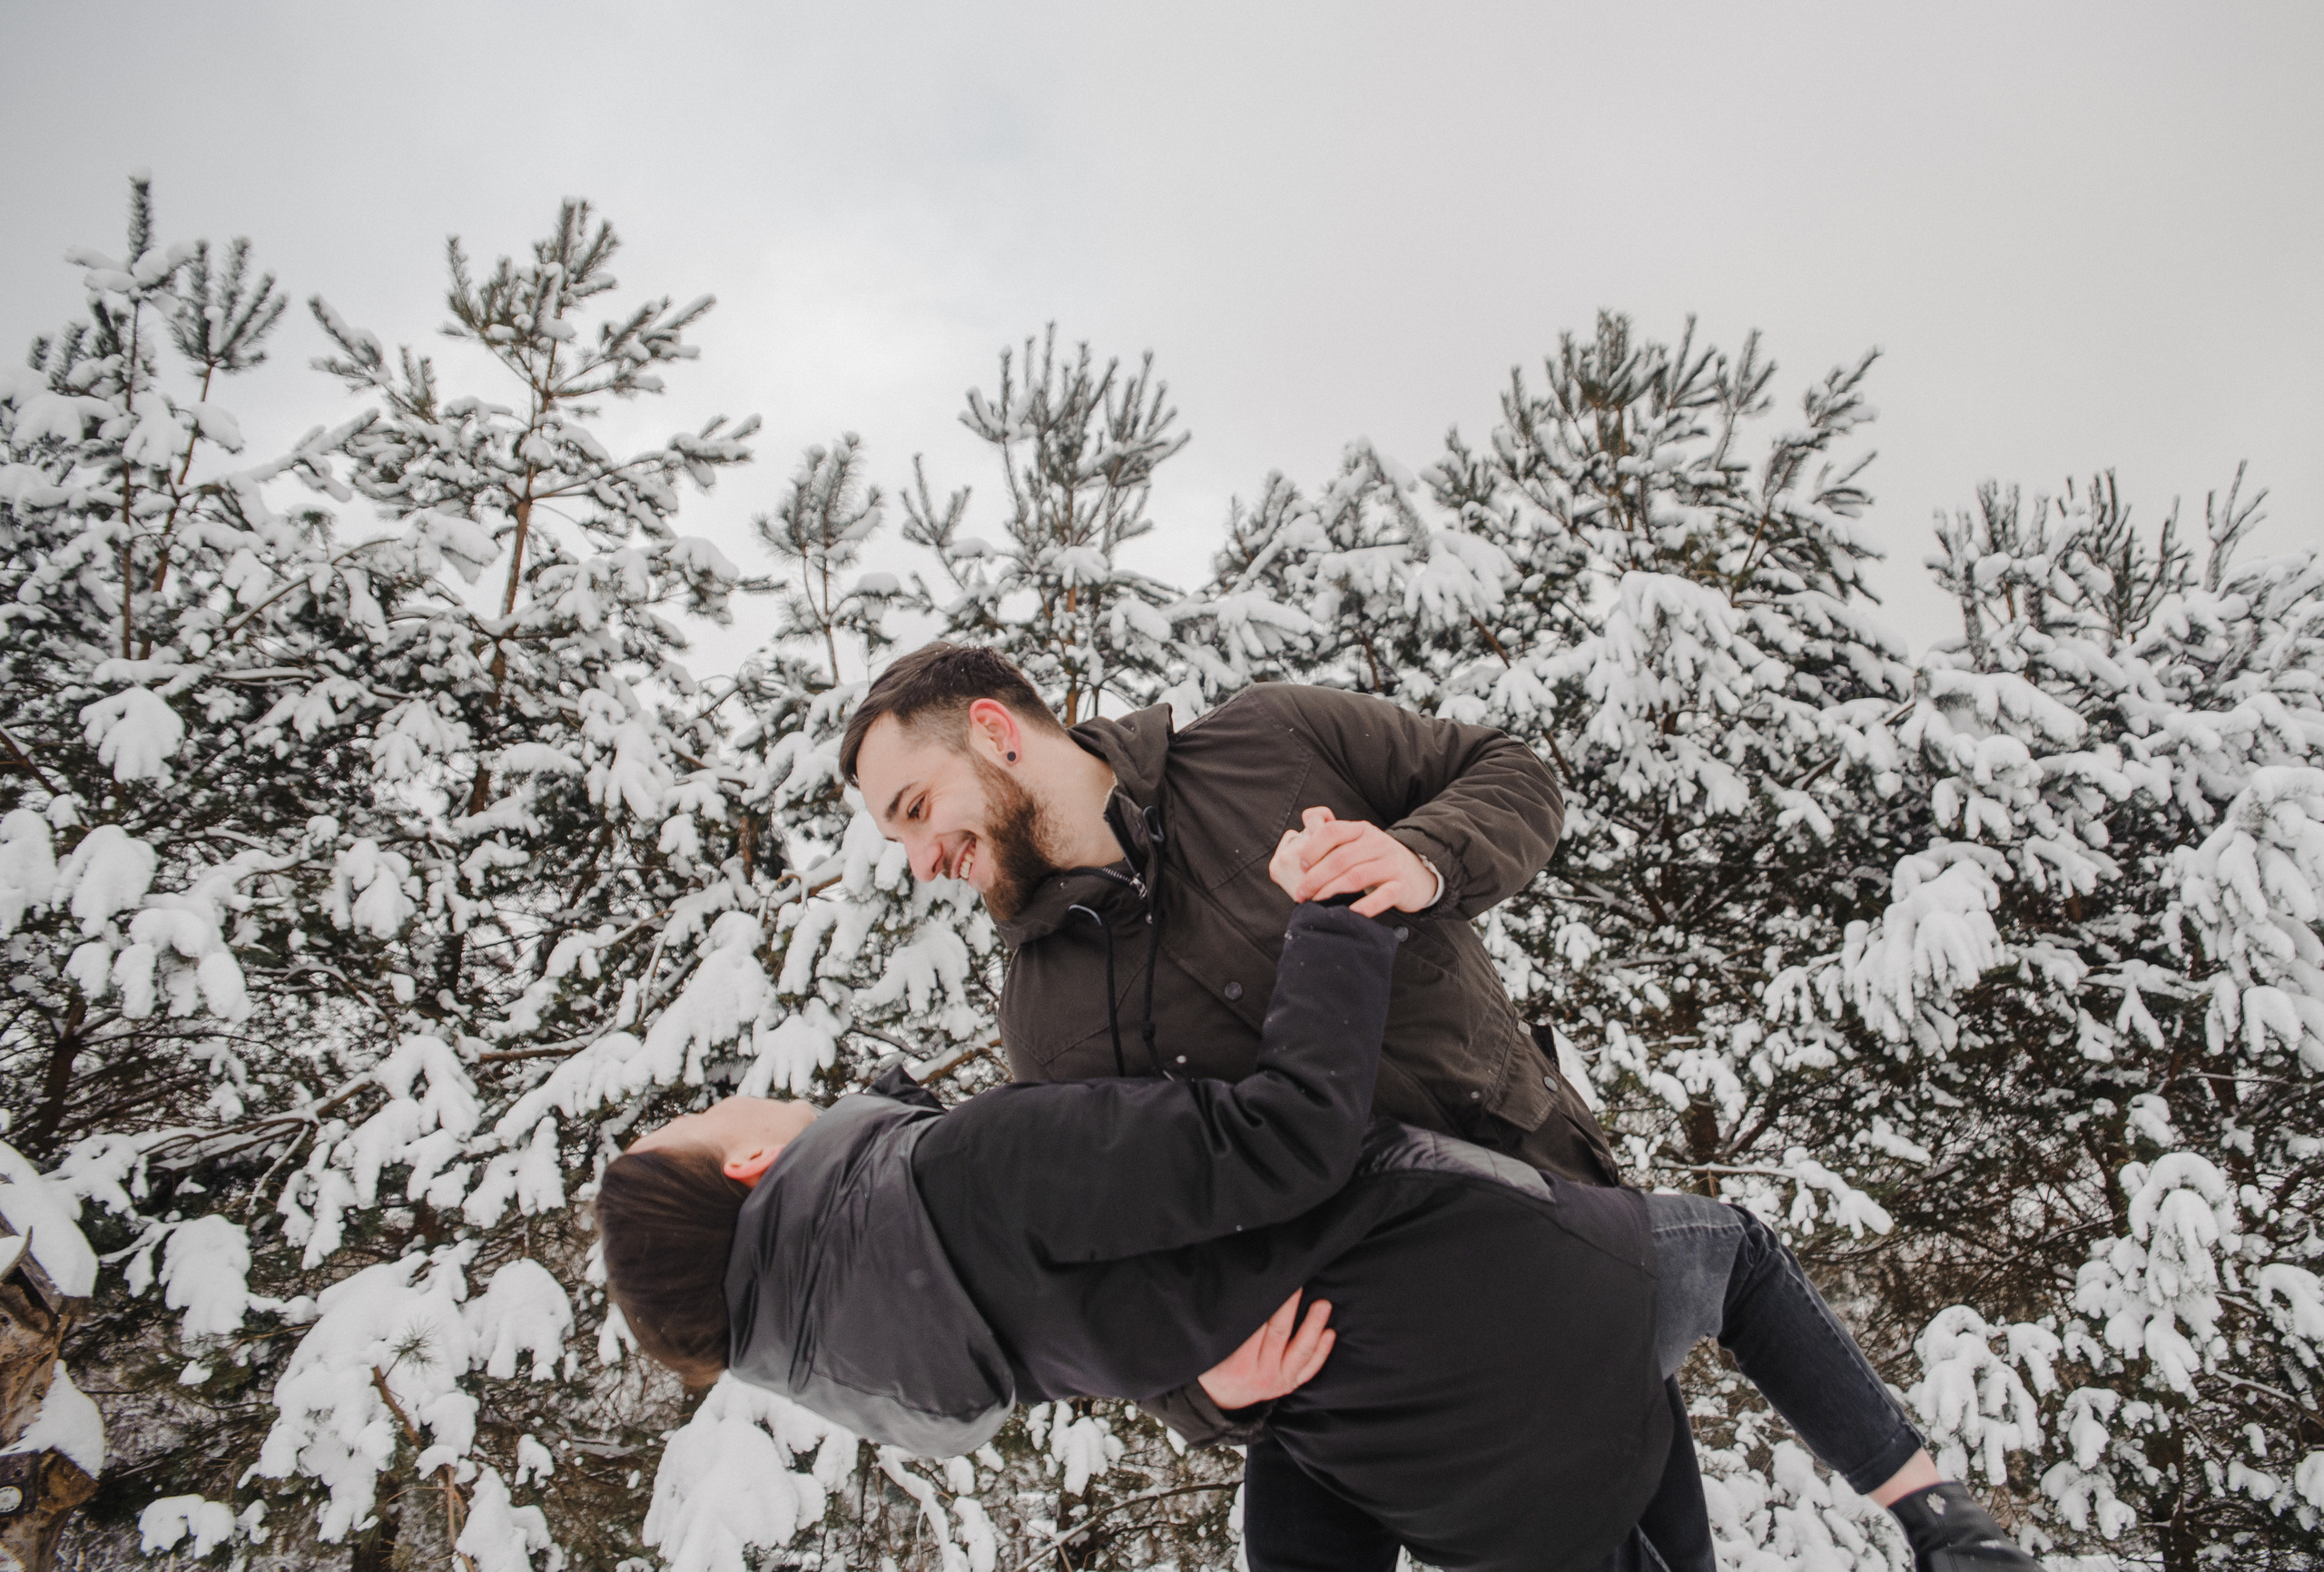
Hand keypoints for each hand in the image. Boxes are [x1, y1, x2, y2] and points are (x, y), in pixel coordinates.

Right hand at [1196, 1291, 1335, 1411]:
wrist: (1219, 1404)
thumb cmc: (1211, 1369)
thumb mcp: (1210, 1352)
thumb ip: (1224, 1330)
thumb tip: (1236, 1295)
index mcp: (1238, 1365)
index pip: (1255, 1328)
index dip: (1264, 1304)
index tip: (1273, 1282)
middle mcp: (1261, 1374)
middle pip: (1279, 1333)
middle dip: (1290, 1306)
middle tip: (1298, 1282)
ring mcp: (1278, 1381)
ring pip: (1301, 1350)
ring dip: (1314, 1326)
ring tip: (1323, 1304)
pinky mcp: (1289, 1385)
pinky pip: (1309, 1369)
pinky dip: (1322, 1352)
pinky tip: (1330, 1332)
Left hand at [1269, 806, 1436, 916]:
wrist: (1418, 874)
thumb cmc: (1377, 860)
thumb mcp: (1358, 842)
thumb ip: (1333, 837)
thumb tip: (1302, 825)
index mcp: (1362, 830)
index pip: (1333, 831)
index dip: (1313, 848)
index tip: (1300, 866)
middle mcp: (1377, 843)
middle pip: (1341, 858)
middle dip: (1316, 877)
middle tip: (1301, 893)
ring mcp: (1391, 864)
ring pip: (1357, 876)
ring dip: (1332, 891)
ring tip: (1317, 903)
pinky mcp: (1402, 886)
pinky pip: (1383, 896)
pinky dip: (1365, 906)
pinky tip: (1350, 913)